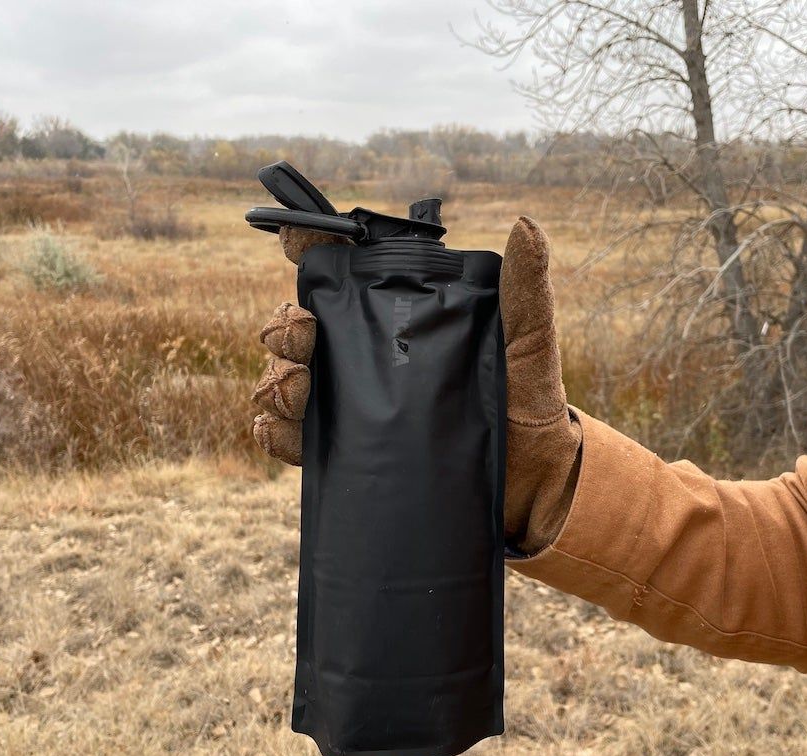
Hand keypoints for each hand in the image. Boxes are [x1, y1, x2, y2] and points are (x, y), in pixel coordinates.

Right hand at [252, 218, 580, 553]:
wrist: (534, 479)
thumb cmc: (529, 399)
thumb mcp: (528, 340)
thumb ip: (524, 288)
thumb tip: (525, 224)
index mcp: (398, 318)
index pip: (342, 277)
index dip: (309, 251)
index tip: (295, 240)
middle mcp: (367, 357)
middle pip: (298, 329)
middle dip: (284, 325)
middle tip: (302, 331)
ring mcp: (354, 406)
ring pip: (286, 382)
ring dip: (275, 377)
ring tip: (295, 384)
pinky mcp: (350, 454)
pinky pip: (294, 441)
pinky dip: (272, 432)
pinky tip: (273, 427)